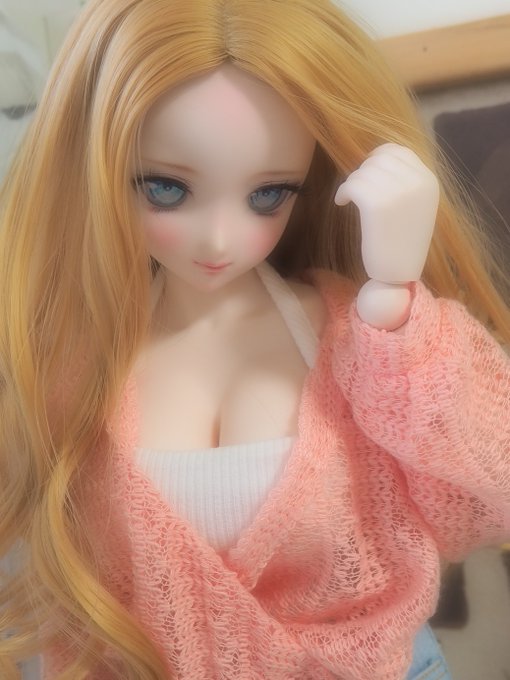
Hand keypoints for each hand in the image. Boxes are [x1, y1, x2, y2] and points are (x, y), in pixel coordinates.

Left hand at [334, 143, 439, 282]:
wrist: (398, 275)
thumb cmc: (401, 242)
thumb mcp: (414, 205)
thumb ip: (404, 180)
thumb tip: (376, 155)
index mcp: (429, 181)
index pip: (398, 151)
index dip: (376, 158)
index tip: (366, 174)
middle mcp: (417, 183)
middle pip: (378, 159)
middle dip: (363, 172)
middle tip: (357, 191)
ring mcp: (399, 193)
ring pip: (363, 171)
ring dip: (352, 183)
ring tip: (351, 199)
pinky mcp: (378, 205)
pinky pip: (352, 183)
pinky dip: (343, 191)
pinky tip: (341, 203)